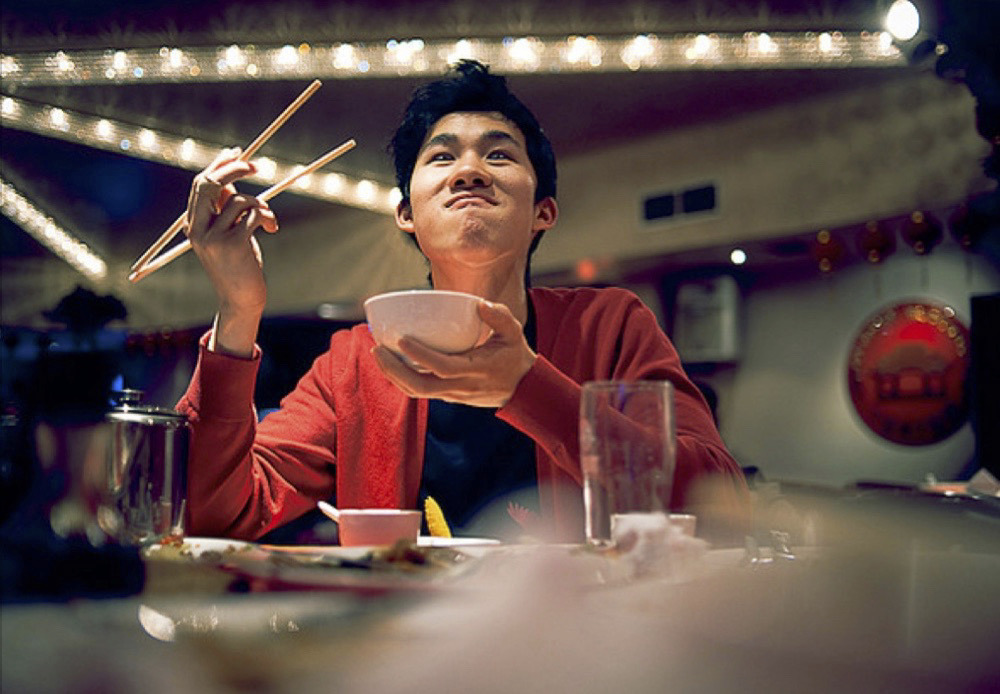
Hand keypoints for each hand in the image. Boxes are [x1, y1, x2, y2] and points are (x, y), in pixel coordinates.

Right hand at [185, 147, 278, 316]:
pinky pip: (254, 214)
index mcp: (192, 225)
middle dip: (235, 169)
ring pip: (240, 200)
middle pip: (212, 184)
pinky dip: (267, 216)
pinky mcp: (232, 244)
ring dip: (262, 205)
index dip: (218, 165)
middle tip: (257, 166)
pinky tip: (271, 229)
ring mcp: (213, 237)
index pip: (200, 184)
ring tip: (270, 220)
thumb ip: (224, 209)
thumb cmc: (237, 265)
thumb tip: (229, 179)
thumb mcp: (228, 233)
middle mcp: (197, 229)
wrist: (240, 299)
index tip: (236, 152)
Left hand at [372, 300, 536, 406]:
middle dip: (394, 370)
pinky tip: (390, 362)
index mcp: (476, 370)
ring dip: (392, 375)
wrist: (522, 390)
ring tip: (378, 354)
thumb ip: (500, 316)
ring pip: (416, 392)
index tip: (402, 339)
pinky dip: (401, 378)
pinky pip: (419, 391)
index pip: (443, 367)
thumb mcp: (514, 333)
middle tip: (377, 349)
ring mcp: (452, 394)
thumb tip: (478, 303)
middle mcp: (461, 386)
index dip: (420, 356)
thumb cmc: (514, 357)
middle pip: (420, 387)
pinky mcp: (447, 396)